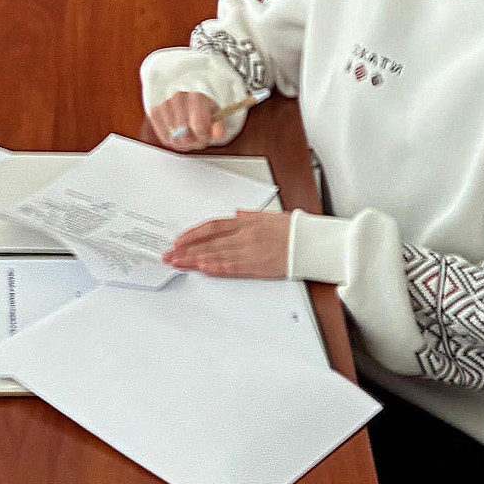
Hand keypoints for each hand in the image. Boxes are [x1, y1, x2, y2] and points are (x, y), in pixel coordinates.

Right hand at [148, 92, 225, 151]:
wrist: (187, 95)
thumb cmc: (203, 107)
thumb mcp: (216, 114)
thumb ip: (218, 126)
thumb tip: (218, 135)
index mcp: (198, 96)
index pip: (199, 126)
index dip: (203, 137)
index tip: (206, 137)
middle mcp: (179, 97)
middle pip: (184, 133)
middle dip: (193, 141)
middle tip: (197, 138)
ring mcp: (165, 104)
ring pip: (173, 136)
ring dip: (182, 141)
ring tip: (188, 136)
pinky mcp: (155, 111)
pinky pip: (163, 135)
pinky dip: (171, 139)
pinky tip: (177, 134)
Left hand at [163, 208, 289, 277]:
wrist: (313, 242)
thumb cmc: (295, 229)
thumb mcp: (270, 216)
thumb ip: (250, 216)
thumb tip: (236, 214)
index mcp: (246, 222)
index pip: (212, 227)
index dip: (193, 234)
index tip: (179, 241)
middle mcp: (245, 235)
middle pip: (209, 243)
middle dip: (186, 249)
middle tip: (169, 255)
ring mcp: (250, 251)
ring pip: (216, 255)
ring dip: (194, 260)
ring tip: (178, 264)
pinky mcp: (258, 266)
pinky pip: (232, 267)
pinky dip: (216, 268)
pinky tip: (202, 269)